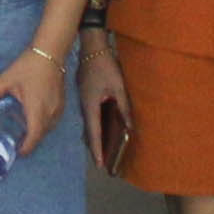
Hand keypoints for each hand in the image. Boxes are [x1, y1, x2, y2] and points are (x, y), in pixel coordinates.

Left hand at [0, 42, 68, 156]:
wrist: (50, 53)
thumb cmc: (28, 66)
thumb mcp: (6, 80)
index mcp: (36, 109)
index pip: (34, 137)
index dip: (27, 148)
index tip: (18, 152)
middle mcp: (50, 112)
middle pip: (41, 135)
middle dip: (31, 141)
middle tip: (18, 143)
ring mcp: (58, 108)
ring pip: (49, 129)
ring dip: (38, 132)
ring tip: (26, 132)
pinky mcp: (62, 103)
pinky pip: (53, 121)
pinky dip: (45, 124)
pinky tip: (35, 118)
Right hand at [79, 30, 134, 171]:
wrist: (91, 48)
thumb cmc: (105, 67)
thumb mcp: (118, 87)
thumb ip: (124, 107)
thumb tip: (130, 126)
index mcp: (90, 106)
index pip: (94, 133)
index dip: (97, 150)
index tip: (100, 164)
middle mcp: (84, 107)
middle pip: (89, 132)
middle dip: (95, 148)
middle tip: (102, 162)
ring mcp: (83, 101)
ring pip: (89, 124)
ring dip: (95, 137)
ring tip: (103, 150)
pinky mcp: (85, 96)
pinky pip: (90, 116)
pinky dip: (95, 126)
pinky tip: (101, 129)